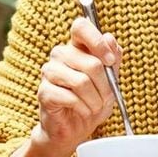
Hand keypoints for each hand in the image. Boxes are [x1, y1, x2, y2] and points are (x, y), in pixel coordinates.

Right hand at [34, 17, 122, 156]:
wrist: (75, 130)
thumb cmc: (92, 102)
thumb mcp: (110, 81)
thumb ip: (113, 59)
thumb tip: (110, 38)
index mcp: (76, 47)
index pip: (80, 26)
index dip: (97, 40)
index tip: (110, 61)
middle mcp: (60, 55)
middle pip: (90, 62)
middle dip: (105, 86)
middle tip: (106, 98)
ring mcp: (49, 72)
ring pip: (81, 81)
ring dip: (95, 99)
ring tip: (95, 107)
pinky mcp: (44, 92)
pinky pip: (70, 97)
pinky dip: (83, 108)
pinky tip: (83, 112)